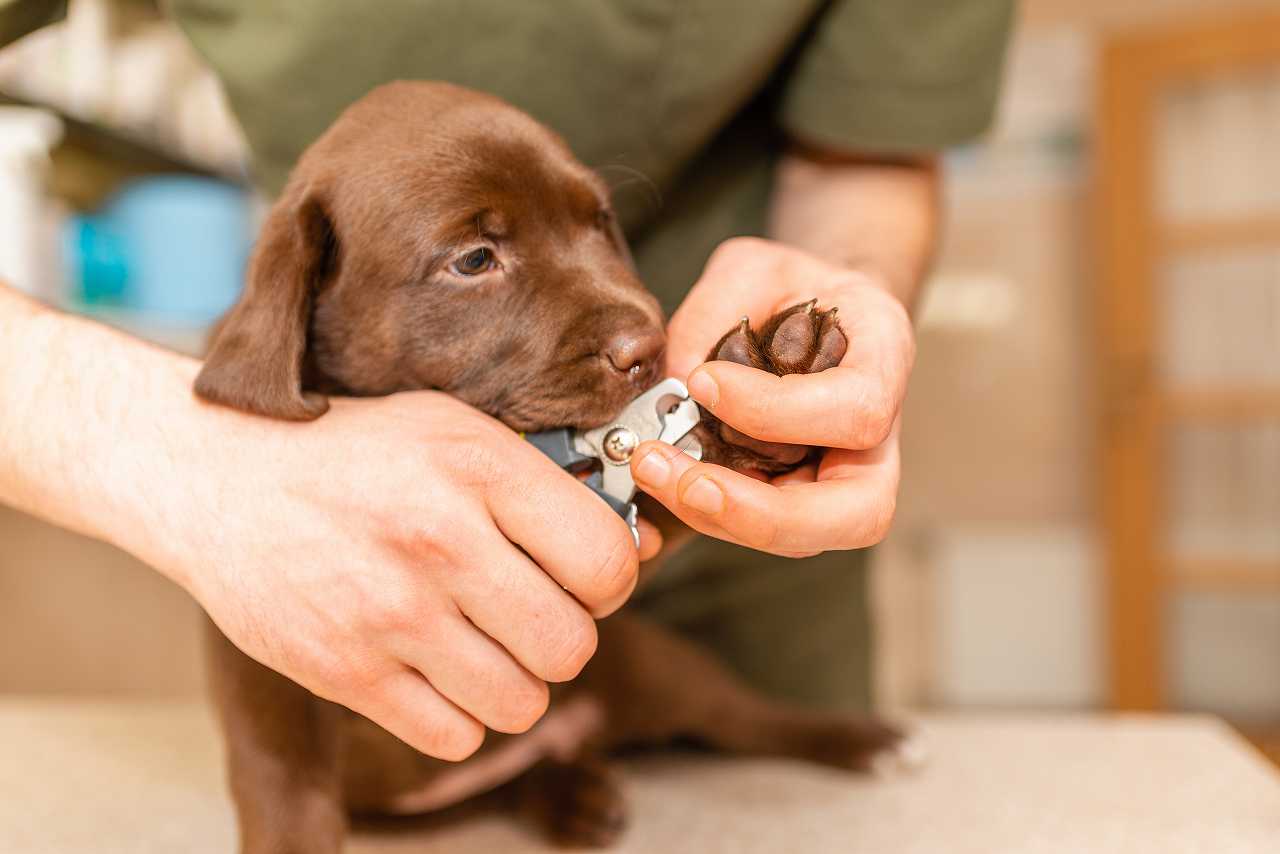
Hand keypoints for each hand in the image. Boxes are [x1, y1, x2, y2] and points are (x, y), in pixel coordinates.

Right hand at [142, 391, 643, 759]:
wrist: (217, 478)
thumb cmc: (354, 452)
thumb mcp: (452, 429)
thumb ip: (540, 480)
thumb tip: (638, 545)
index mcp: (479, 467)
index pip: (606, 561)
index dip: (609, 580)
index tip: (581, 578)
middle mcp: (440, 539)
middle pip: (571, 645)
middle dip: (562, 638)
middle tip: (530, 617)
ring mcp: (390, 612)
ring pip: (521, 702)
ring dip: (513, 683)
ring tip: (482, 646)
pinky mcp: (345, 670)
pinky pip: (455, 737)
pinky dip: (457, 717)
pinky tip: (434, 671)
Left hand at [632, 238, 913, 554]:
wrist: (811, 310)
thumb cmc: (790, 286)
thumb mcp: (752, 268)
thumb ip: (713, 313)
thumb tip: (674, 384)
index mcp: (886, 362)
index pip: (857, 411)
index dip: (780, 411)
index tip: (704, 382)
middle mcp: (880, 439)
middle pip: (858, 512)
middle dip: (764, 511)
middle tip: (685, 479)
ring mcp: (842, 481)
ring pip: (804, 535)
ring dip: (722, 516)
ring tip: (653, 468)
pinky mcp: (797, 501)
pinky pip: (760, 527)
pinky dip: (707, 512)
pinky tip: (662, 475)